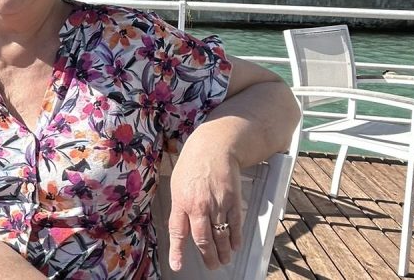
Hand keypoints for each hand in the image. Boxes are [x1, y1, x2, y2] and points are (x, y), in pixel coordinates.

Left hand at [166, 144, 242, 271]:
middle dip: (208, 256)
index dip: (177, 251)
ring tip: (224, 260)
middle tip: (212, 266)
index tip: (177, 265)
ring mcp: (218, 204)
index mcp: (181, 201)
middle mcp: (199, 206)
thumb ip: (180, 207)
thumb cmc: (193, 165)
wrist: (214, 147)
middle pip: (203, 239)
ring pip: (221, 235)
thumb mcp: (177, 185)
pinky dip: (236, 238)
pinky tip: (235, 246)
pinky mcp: (233, 201)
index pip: (178, 232)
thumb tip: (182, 229)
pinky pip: (235, 225)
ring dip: (223, 252)